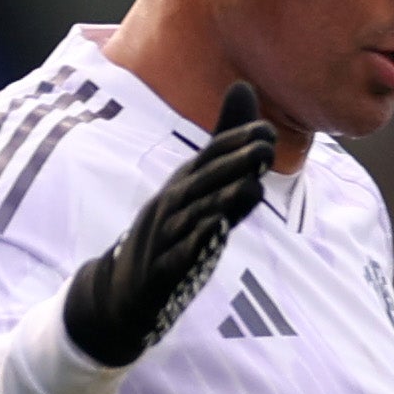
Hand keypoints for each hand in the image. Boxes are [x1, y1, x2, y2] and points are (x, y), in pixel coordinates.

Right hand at [62, 82, 277, 363]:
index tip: (268, 131)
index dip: (235, 143)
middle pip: (203, 182)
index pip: (209, 159)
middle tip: (265, 150)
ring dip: (222, 200)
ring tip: (251, 187)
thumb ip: (229, 158)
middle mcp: (172, 206)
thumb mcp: (200, 195)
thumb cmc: (171, 233)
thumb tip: (251, 105)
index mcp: (183, 186)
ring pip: (195, 216)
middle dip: (234, 164)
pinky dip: (198, 242)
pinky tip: (218, 230)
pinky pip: (180, 255)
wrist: (126, 288)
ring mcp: (165, 238)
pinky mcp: (162, 271)